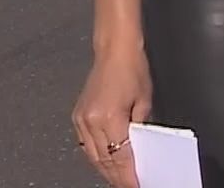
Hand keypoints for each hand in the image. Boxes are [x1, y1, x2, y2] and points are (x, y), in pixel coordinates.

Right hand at [72, 43, 150, 187]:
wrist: (114, 50)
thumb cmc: (132, 68)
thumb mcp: (145, 101)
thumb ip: (141, 128)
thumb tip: (141, 149)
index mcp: (109, 117)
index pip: (120, 157)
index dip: (128, 175)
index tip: (137, 184)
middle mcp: (91, 121)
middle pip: (104, 160)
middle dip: (117, 177)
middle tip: (130, 184)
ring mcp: (81, 119)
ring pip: (93, 156)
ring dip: (106, 169)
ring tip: (120, 179)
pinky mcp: (78, 116)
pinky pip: (86, 144)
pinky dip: (97, 155)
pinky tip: (106, 162)